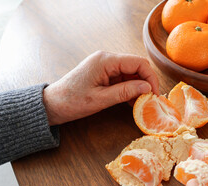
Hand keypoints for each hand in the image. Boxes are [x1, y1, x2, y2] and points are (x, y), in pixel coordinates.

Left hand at [43, 51, 158, 124]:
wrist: (52, 104)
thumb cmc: (72, 101)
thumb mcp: (100, 99)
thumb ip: (125, 92)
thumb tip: (147, 88)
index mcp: (105, 61)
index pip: (138, 63)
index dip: (150, 77)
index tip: (154, 94)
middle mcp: (106, 59)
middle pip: (136, 66)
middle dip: (146, 82)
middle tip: (150, 100)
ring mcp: (105, 65)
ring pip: (131, 73)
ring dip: (138, 86)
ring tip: (141, 103)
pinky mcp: (103, 73)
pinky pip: (122, 78)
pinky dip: (129, 88)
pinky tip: (131, 101)